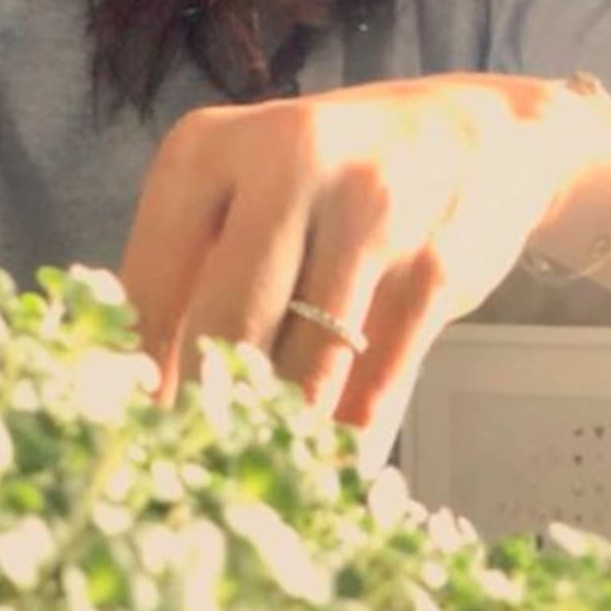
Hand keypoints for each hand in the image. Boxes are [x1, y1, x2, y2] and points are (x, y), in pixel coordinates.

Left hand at [119, 73, 577, 440]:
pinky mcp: (435, 264)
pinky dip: (350, 437)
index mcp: (207, 146)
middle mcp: (284, 163)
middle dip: (211, 408)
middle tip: (198, 470)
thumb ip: (192, 273)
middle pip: (227, 322)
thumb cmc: (324, 178)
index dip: (140, 374)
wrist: (475, 134)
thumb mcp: (241, 191)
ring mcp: (368, 211)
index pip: (151, 282)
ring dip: (284, 431)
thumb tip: (149, 396)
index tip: (135, 437)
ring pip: (307, 360)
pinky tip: (330, 468)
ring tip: (263, 476)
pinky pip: (379, 381)